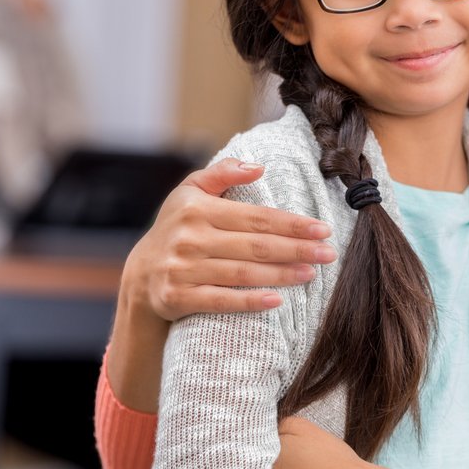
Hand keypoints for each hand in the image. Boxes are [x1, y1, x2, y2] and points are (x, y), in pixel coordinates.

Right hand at [121, 157, 335, 321]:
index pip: (255, 216)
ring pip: (242, 273)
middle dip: (296, 249)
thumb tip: (258, 167)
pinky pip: (219, 301)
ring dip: (281, 274)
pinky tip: (276, 301)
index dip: (292, 223)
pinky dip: (248, 302)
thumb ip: (222, 173)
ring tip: (311, 274)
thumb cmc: (176, 228)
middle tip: (329, 253)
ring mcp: (183, 269)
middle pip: (255, 245)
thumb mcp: (190, 192)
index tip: (322, 229)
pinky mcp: (177, 298)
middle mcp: (189, 238)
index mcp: (197, 208)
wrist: (140, 276)